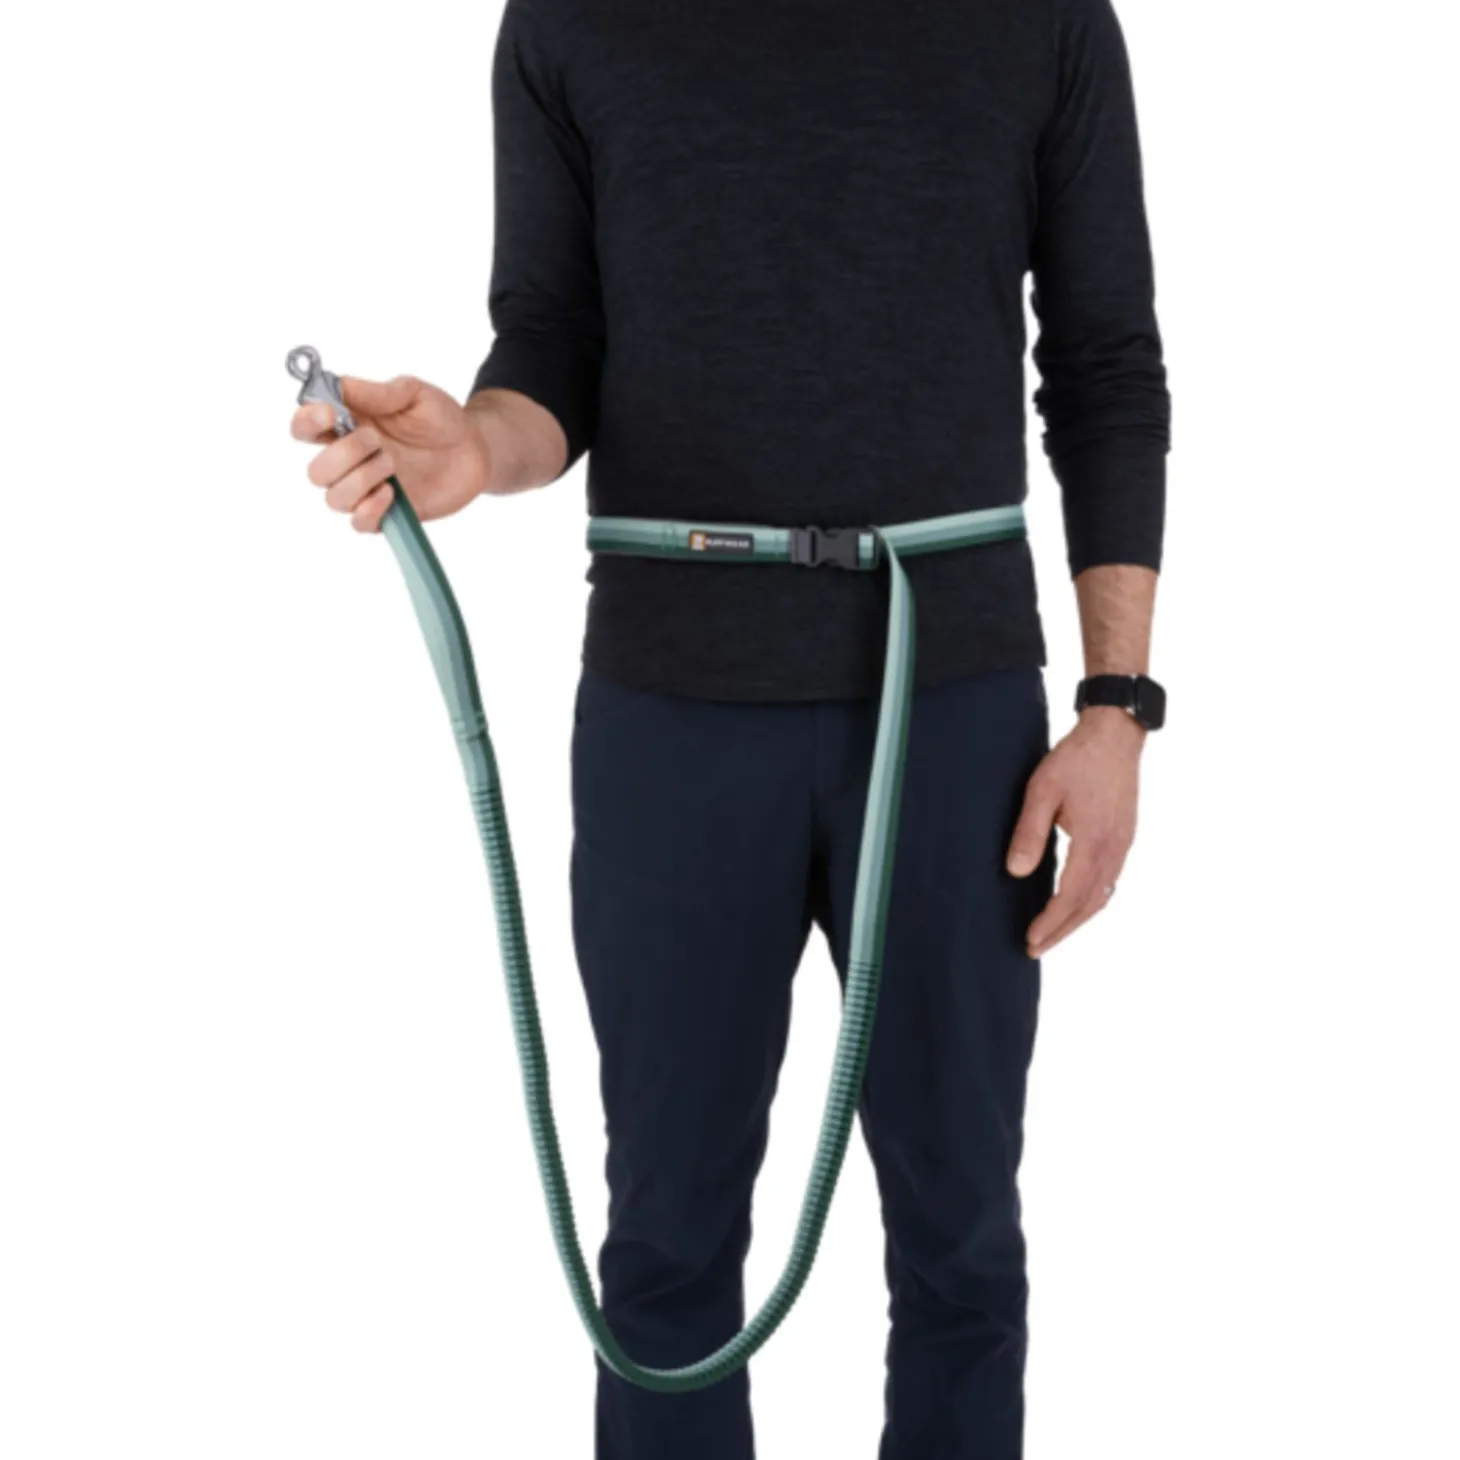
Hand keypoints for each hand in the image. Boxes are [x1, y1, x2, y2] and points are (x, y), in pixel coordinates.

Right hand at [290, 375, 491, 530]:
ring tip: (392, 464)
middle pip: (316, 471)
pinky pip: (359, 523)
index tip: (329, 414)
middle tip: (377, 441)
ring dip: (360, 480)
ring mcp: (366, 488)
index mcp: (347, 425)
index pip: (304, 427)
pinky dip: (369, 510)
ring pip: (334, 498)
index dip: (307, 422)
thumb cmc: (440, 418)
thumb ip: (377, 392)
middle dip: (343, 455)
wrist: (475, 449)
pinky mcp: (386, 512)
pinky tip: (391, 493)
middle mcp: (350, 459)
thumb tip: (336, 383)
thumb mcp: (413, 394)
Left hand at [1006, 707, 1144, 956]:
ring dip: (1077, 919)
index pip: (1071, 895)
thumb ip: (1028, 832)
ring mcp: (1123, 844)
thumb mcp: (1042, 790)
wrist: (1116, 733)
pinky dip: (1091, 900)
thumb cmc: (1077, 758)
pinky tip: (1075, 903)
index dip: (1050, 922)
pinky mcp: (1125, 837)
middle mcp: (1114, 848)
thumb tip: (1015, 872)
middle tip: (1035, 948)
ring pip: (1103, 896)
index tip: (1031, 939)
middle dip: (1062, 930)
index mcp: (1094, 840)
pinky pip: (1109, 880)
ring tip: (1052, 933)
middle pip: (1089, 905)